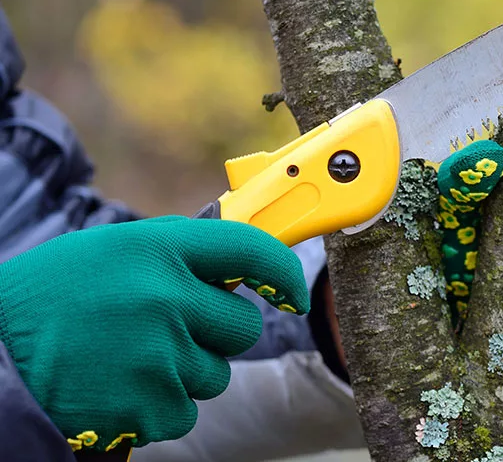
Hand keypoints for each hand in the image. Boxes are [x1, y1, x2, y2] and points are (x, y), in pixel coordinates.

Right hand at [0, 216, 307, 452]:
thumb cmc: (50, 300)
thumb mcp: (113, 253)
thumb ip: (177, 256)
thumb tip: (237, 270)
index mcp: (157, 249)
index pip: (249, 249)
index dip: (282, 271)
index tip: (290, 292)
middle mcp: (166, 297)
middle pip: (242, 327)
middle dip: (216, 334)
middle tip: (169, 332)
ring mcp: (159, 354)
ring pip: (215, 375)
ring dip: (184, 374)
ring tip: (128, 360)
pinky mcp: (147, 405)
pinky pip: (184, 413)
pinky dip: (158, 409)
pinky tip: (118, 389)